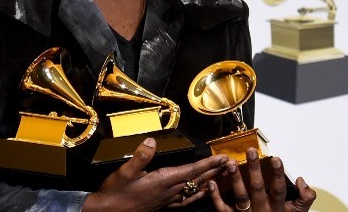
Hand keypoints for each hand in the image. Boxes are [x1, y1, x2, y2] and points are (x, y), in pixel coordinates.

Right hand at [82, 137, 229, 211]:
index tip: (222, 157)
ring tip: (223, 175)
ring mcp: (167, 200)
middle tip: (230, 163)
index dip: (208, 163)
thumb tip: (152, 141)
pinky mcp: (163, 205)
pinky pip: (186, 201)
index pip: (191, 170)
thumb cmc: (116, 192)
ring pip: (195, 190)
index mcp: (162, 181)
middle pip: (198, 180)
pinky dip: (197, 195)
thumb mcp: (125, 171)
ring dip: (210, 182)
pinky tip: (203, 193)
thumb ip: (140, 156)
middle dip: (215, 171)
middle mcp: (169, 191)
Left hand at [209, 147, 315, 211]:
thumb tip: (301, 181)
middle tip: (251, 152)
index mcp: (276, 208)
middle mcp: (260, 211)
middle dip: (254, 170)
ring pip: (240, 197)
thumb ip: (304, 198)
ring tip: (230, 163)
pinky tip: (211, 183)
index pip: (279, 190)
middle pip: (258, 189)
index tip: (276, 159)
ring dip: (235, 179)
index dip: (278, 175)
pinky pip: (222, 208)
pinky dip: (215, 196)